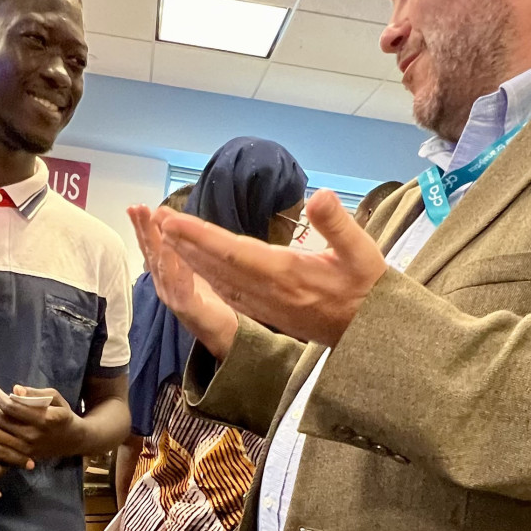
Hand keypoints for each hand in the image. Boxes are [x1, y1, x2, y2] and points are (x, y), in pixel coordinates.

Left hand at [0, 384, 86, 459]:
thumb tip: (15, 389)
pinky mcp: (22, 457)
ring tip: (3, 415)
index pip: (12, 407)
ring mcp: (26, 449)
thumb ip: (36, 393)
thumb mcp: (56, 398)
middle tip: (3, 404)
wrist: (73, 440)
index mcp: (44, 419)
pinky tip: (3, 427)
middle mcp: (33, 436)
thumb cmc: (63, 415)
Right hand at [128, 204, 239, 358]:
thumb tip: (172, 225)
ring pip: (162, 267)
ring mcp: (173, 297)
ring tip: (155, 224)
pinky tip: (177, 255)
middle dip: (144, 229)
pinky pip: (181, 288)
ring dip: (158, 244)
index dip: (143, 227)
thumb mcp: (193, 271)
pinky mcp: (188, 309)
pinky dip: (179, 270)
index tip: (136, 207)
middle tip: (137, 208)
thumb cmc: (207, 301)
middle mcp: (164, 285)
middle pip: (151, 253)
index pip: (151, 247)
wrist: (222, 332)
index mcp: (166, 274)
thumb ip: (182, 252)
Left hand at [159, 189, 386, 346]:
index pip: (233, 251)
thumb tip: (321, 195)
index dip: (200, 235)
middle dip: (184, 242)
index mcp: (287, 274)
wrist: (373, 336)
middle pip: (216, 265)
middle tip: (157, 218)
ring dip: (190, 259)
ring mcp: (266, 306)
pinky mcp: (268, 313)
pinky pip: (227, 294)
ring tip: (166, 236)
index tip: (172, 220)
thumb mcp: (364, 253)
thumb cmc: (369, 289)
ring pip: (218, 281)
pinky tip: (195, 268)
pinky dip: (206, 277)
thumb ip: (339, 224)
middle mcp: (269, 292)